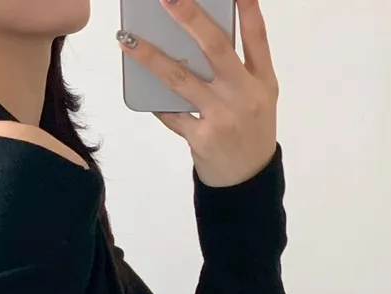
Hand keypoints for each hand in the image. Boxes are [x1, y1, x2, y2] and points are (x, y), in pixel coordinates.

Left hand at [117, 0, 277, 187]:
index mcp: (262, 80)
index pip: (256, 35)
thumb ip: (238, 68)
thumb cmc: (249, 130)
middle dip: (190, 18)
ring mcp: (222, 117)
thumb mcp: (257, 96)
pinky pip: (172, 114)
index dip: (247, 7)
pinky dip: (155, 100)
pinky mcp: (202, 138)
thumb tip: (196, 38)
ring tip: (128, 40)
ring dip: (151, 58)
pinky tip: (138, 83)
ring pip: (182, 80)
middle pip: (216, 48)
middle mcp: (244, 95)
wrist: (247, 179)